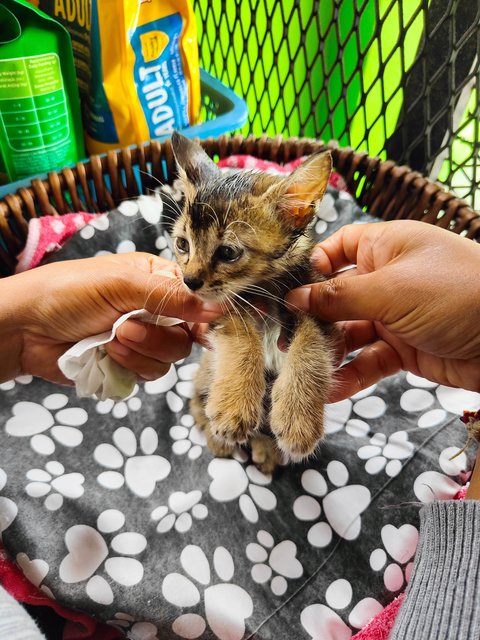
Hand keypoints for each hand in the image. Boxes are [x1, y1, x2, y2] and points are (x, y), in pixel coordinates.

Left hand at [1, 253, 220, 383]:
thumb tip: (220, 307)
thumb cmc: (68, 292)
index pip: (196, 299)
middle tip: (126, 327)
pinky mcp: (127, 364)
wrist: (25, 329)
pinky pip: (148, 374)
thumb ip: (171, 297)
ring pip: (169, 358)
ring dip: (140, 351)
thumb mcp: (121, 284)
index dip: (203, 315)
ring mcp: (141, 339)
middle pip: (186, 335)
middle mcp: (153, 310)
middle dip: (157, 336)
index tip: (203, 328)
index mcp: (155, 281)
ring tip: (110, 339)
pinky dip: (128, 366)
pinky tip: (104, 353)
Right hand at [285, 220, 479, 401]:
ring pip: (349, 334)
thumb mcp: (391, 288)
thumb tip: (294, 298)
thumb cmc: (457, 292)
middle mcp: (386, 278)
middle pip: (336, 297)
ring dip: (327, 352)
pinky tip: (330, 390)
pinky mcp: (404, 349)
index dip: (310, 268)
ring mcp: (394, 315)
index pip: (336, 249)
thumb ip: (339, 297)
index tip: (284, 292)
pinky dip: (350, 375)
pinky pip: (368, 360)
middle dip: (311, 319)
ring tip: (301, 370)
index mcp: (385, 246)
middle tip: (284, 341)